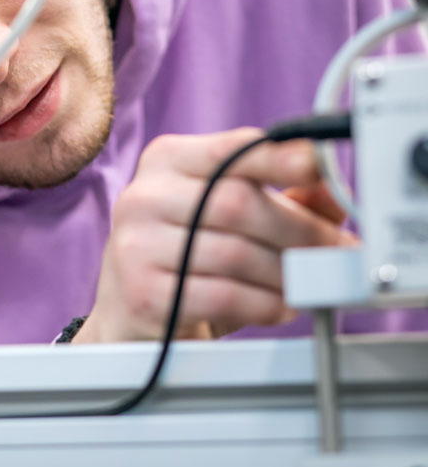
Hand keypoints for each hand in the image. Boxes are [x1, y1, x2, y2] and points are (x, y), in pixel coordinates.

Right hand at [74, 127, 352, 343]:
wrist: (132, 316)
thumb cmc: (186, 259)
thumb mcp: (226, 218)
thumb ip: (281, 196)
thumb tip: (333, 190)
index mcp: (165, 162)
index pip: (229, 150)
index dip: (278, 158)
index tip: (317, 166)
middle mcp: (143, 196)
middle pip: (238, 203)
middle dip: (300, 231)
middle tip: (335, 251)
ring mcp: (136, 244)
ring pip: (236, 253)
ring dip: (286, 274)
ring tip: (306, 285)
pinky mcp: (143, 292)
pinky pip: (223, 295)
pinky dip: (264, 304)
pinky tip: (278, 306)